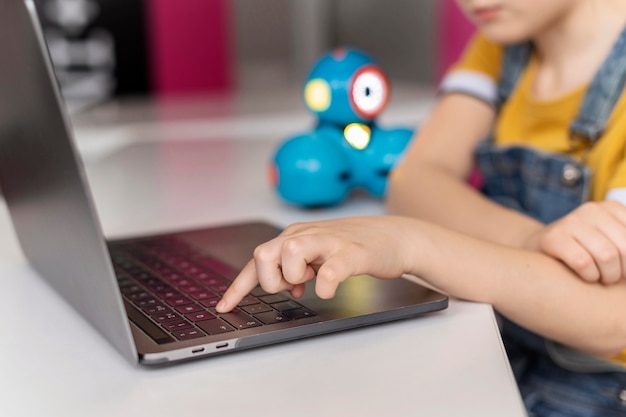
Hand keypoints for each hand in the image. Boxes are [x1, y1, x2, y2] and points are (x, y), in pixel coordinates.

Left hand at [215, 216, 415, 312]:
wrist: (395, 237)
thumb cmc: (355, 247)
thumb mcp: (319, 256)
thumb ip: (299, 267)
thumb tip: (286, 286)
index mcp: (296, 237)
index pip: (258, 260)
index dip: (238, 286)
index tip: (224, 307)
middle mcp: (307, 234)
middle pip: (265, 252)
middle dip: (271, 279)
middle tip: (293, 286)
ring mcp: (330, 241)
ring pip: (291, 252)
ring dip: (293, 275)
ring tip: (311, 281)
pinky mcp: (354, 252)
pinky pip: (332, 267)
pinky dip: (325, 283)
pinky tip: (328, 289)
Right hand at [529, 201, 625, 283]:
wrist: (538, 249)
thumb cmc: (584, 251)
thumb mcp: (611, 240)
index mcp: (612, 208)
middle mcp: (591, 210)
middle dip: (625, 271)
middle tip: (616, 278)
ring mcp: (570, 222)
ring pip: (608, 257)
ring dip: (608, 276)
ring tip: (602, 278)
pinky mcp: (553, 238)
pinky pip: (584, 263)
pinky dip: (589, 276)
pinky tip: (586, 276)